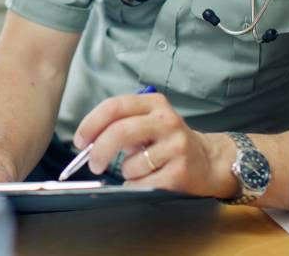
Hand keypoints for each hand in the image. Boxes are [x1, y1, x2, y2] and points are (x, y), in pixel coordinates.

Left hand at [72, 91, 236, 198]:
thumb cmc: (167, 141)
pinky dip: (136, 184)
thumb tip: (87, 141)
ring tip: (138, 169)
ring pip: (130, 163)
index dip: (90, 124)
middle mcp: (166, 120)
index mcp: (154, 103)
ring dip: (125, 171)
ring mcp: (175, 145)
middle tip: (93, 164)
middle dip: (98, 151)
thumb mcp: (147, 122)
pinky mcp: (180, 171)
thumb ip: (120, 124)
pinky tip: (148, 179)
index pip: (114, 107)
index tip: (80, 140)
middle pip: (119, 131)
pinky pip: (142, 182)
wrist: (208, 160)